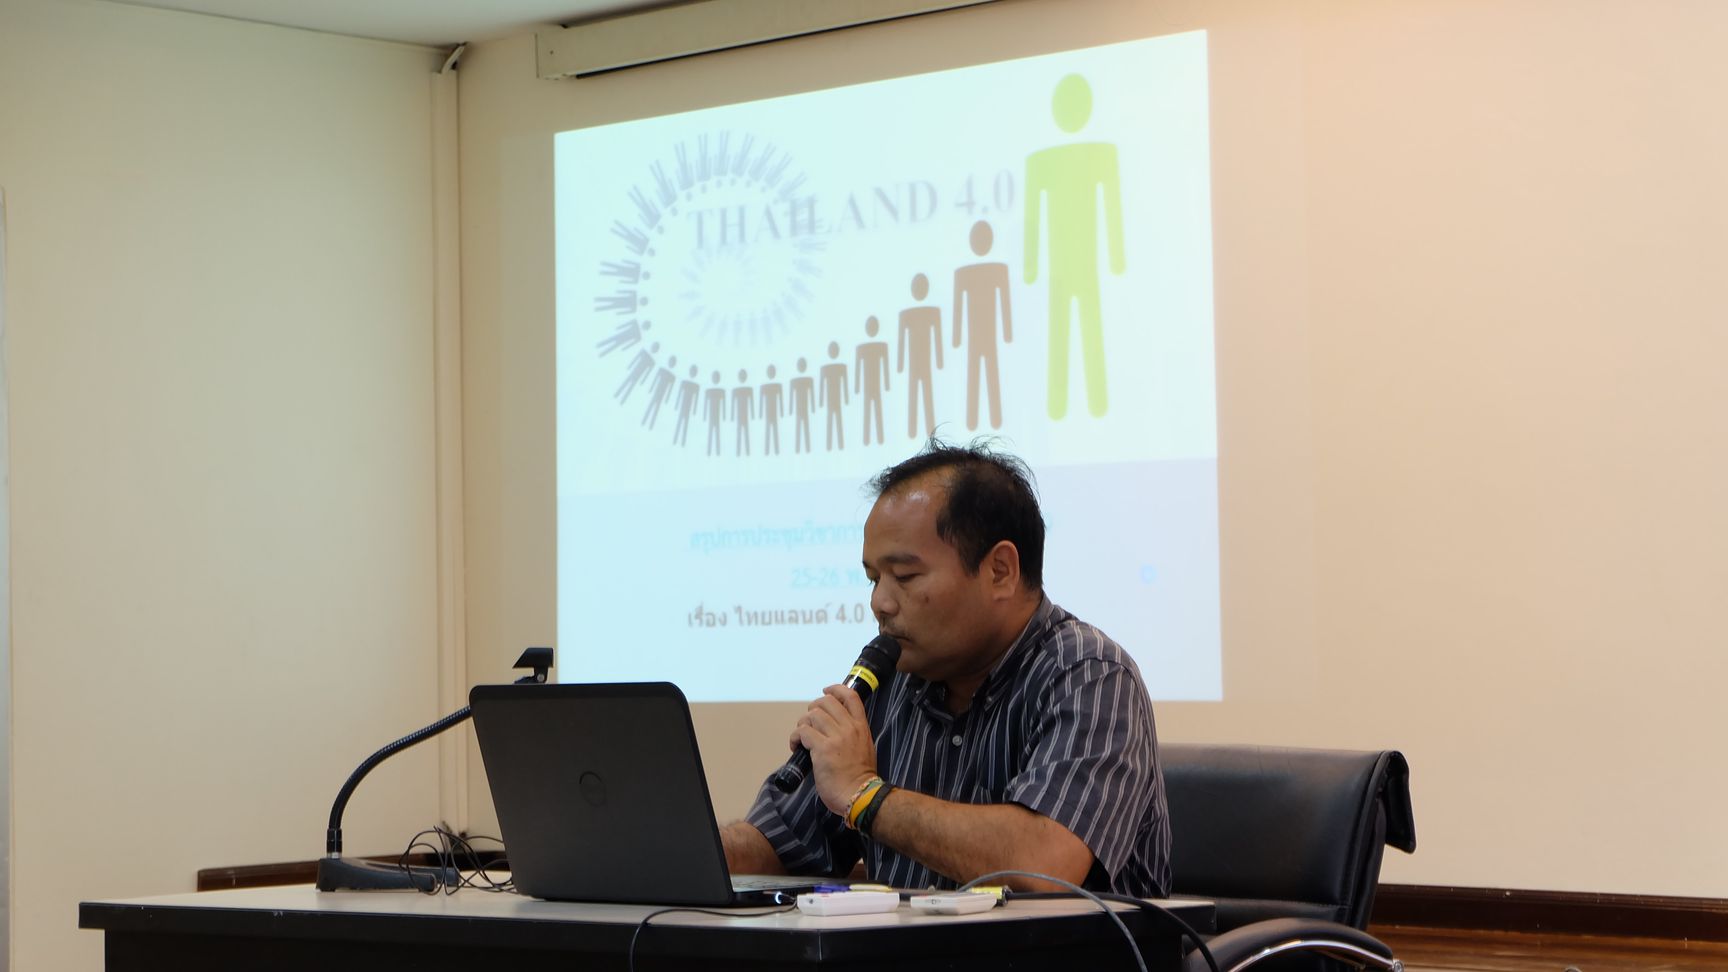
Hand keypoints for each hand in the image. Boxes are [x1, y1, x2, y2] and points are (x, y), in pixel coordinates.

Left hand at [790, 684, 879, 815]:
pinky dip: (796, 738)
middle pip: (826, 702)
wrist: (860, 795)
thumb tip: (836, 730)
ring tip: (802, 738)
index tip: (826, 691)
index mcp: (861, 727)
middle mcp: (849, 728)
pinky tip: (797, 747)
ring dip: (802, 725)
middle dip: (813, 708)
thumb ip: (853, 736)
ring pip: (812, 715)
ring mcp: (836, 737)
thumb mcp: (865, 748)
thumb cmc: (860, 777)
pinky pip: (803, 732)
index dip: (836, 689)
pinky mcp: (822, 749)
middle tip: (810, 723)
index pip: (851, 696)